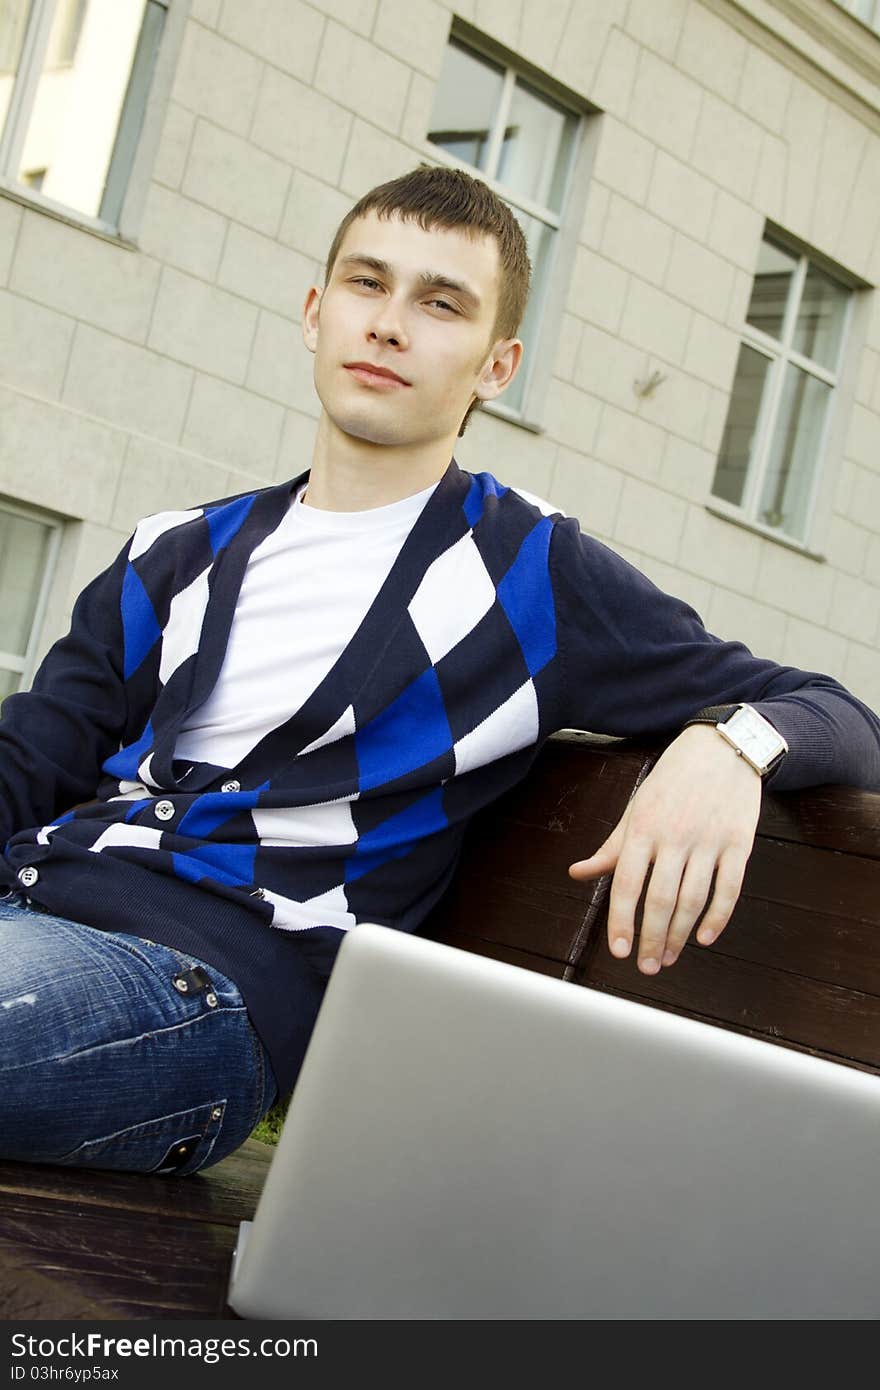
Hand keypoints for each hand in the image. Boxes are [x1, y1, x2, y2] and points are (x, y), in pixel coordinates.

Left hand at [567, 725, 761, 973]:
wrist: (723, 747)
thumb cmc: (673, 779)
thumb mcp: (636, 807)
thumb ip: (611, 847)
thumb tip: (578, 873)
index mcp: (643, 827)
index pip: (627, 884)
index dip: (622, 921)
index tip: (618, 951)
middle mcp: (675, 836)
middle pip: (661, 899)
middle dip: (651, 938)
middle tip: (646, 966)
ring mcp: (709, 840)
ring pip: (693, 899)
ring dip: (680, 934)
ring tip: (668, 957)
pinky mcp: (739, 842)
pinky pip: (729, 888)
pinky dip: (718, 917)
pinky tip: (706, 937)